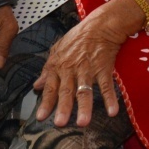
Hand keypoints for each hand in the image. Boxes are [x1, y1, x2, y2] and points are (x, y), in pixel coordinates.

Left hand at [33, 0, 139, 126]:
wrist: (101, 24)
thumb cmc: (78, 37)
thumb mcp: (58, 49)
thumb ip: (47, 69)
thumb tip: (36, 85)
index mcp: (59, 65)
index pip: (51, 86)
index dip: (46, 102)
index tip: (41, 117)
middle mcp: (72, 69)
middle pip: (66, 91)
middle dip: (63, 107)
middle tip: (59, 123)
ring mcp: (88, 69)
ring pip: (85, 90)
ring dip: (84, 107)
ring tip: (82, 122)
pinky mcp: (103, 68)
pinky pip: (106, 85)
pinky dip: (110, 98)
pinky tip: (112, 111)